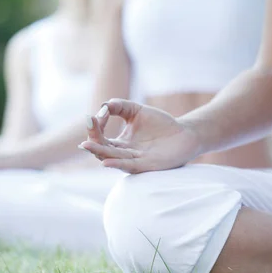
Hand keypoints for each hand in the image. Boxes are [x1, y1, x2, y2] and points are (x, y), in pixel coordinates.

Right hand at [79, 99, 200, 173]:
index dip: (95, 128)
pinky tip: (106, 162)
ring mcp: (135, 161)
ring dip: (99, 152)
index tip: (94, 116)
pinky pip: (129, 166)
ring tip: (86, 145)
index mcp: (120, 143)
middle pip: (103, 150)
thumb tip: (104, 105)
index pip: (100, 138)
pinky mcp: (147, 165)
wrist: (185, 134)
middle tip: (89, 126)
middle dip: (93, 140)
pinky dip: (117, 164)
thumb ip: (119, 106)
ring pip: (113, 158)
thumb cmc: (161, 124)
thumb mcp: (136, 110)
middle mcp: (124, 154)